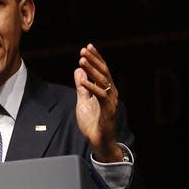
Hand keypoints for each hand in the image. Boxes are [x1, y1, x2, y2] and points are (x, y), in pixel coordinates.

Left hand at [74, 44, 122, 162]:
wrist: (99, 141)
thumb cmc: (92, 122)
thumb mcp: (83, 101)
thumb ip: (81, 86)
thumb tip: (78, 70)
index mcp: (105, 90)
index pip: (102, 70)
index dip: (96, 58)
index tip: (88, 47)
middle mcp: (111, 93)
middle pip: (104, 72)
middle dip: (94, 60)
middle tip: (84, 50)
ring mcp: (111, 101)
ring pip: (103, 81)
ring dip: (92, 70)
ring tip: (82, 61)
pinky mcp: (108, 111)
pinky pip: (101, 96)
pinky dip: (91, 87)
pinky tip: (83, 80)